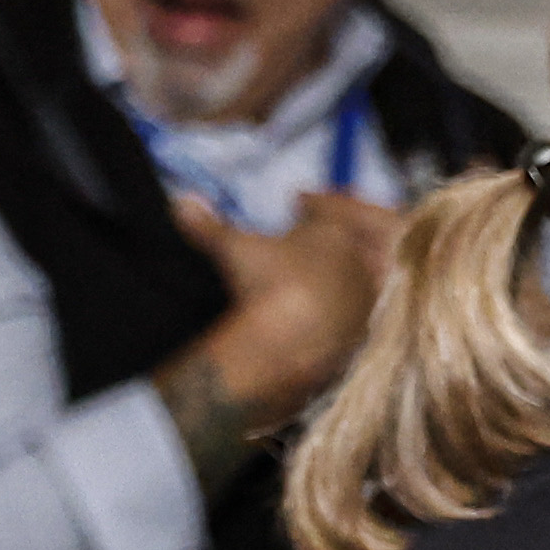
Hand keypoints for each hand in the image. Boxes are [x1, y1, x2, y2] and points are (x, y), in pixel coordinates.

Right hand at [171, 187, 401, 427]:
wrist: (287, 349)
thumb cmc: (264, 286)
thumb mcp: (233, 249)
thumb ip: (209, 225)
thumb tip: (182, 204)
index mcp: (337, 231)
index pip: (335, 206)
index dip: (318, 201)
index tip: (299, 201)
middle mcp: (360, 262)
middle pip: (365, 237)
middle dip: (346, 230)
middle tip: (320, 233)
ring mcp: (366, 301)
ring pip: (367, 275)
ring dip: (348, 269)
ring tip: (322, 270)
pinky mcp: (363, 335)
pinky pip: (361, 310)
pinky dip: (345, 304)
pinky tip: (322, 311)